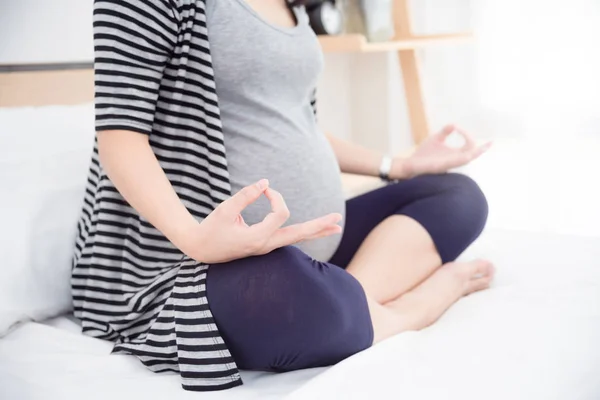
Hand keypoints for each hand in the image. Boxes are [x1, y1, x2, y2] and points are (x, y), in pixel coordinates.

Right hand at [180, 179, 342, 263]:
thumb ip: (246, 195)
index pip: (280, 214)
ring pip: (297, 238)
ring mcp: (267, 247)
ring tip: (335, 226)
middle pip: (299, 234)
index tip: (265, 189)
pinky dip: (304, 233)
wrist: (200, 249)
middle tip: (338, 219)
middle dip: (318, 225)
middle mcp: (266, 246)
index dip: (276, 197)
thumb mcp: (225, 210)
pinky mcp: (265, 245)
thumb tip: (266, 182)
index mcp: (257, 239)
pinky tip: (315, 230)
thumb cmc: (211, 228)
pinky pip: (289, 238)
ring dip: (316, 230)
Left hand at [391, 125, 491, 178]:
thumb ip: (445, 132)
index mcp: (454, 154)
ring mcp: (449, 164)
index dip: (468, 135)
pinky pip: (455, 163)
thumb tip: (454, 124)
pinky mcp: (442, 167)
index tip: (457, 127)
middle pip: (473, 155)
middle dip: (482, 149)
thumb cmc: (423, 155)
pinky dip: (462, 158)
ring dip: (475, 153)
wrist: (410, 164)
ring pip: (466, 159)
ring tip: (484, 147)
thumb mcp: (435, 139)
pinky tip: (468, 154)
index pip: (469, 147)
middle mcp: (454, 160)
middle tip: (491, 143)